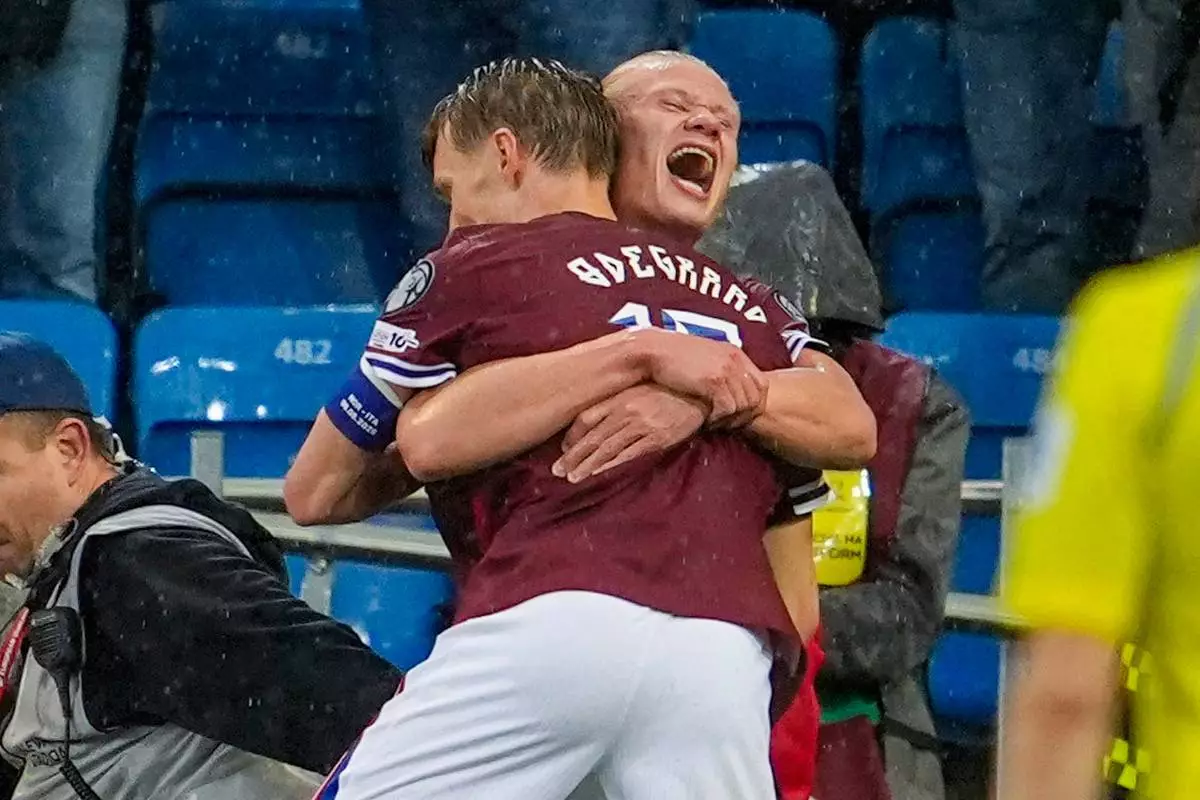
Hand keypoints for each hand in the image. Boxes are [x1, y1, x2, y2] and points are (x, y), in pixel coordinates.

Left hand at [551, 384, 706, 482]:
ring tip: (573, 478)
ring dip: (587, 465)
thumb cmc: (667, 390)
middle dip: (573, 456)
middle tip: (558, 471)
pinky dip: (611, 465)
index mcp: (619, 397)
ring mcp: (641, 424)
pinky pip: (629, 454)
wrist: (700, 391)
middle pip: (592, 436)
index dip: (572, 436)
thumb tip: (595, 418)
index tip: (563, 450)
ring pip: (607, 448)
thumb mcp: (638, 388)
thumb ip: (617, 400)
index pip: (586, 417)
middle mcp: (626, 410)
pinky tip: (598, 472)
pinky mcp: (657, 438)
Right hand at [637, 329, 767, 425]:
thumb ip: (720, 370)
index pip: (762, 385)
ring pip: (743, 406)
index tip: (736, 415)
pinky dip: (718, 419)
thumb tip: (728, 392)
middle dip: (743, 416)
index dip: (753, 405)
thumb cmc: (671, 358)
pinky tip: (705, 419)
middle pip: (756, 398)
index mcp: (735, 353)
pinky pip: (728, 408)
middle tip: (725, 424)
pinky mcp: (714, 381)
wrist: (652, 350)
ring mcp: (726, 370)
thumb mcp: (703, 358)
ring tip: (713, 422)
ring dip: (729, 419)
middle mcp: (735, 360)